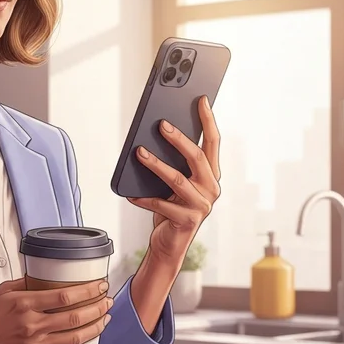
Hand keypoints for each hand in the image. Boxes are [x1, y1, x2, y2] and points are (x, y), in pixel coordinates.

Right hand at [0, 277, 111, 343]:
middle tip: (106, 300)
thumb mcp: (2, 291)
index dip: (88, 291)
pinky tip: (87, 333)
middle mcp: (32, 325)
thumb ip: (26, 284)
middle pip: (75, 316)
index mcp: (24, 304)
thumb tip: (45, 277)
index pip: (65, 296)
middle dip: (97, 307)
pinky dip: (79, 341)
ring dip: (95, 326)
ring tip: (104, 316)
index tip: (99, 285)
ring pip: (75, 336)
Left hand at [128, 95, 220, 267]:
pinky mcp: (187, 221)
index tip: (201, 99)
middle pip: (197, 158)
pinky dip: (144, 199)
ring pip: (177, 179)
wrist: (169, 244)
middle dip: (179, 139)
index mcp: (210, 175)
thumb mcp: (174, 183)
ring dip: (156, 164)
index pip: (213, 142)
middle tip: (161, 124)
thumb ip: (174, 163)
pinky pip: (161, 205)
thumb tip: (155, 134)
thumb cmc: (170, 208)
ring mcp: (201, 206)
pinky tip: (130, 194)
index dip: (208, 120)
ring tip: (139, 152)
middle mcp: (211, 189)